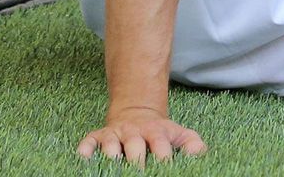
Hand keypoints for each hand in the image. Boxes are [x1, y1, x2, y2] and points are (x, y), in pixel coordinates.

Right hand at [77, 107, 205, 165]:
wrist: (137, 113)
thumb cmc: (160, 132)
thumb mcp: (179, 134)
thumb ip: (192, 143)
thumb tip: (199, 153)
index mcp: (156, 132)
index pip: (160, 145)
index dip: (163, 157)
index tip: (165, 167)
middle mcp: (134, 133)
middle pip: (134, 146)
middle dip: (136, 159)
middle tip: (139, 172)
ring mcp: (116, 134)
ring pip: (111, 144)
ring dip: (111, 154)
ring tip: (113, 165)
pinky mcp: (99, 136)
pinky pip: (89, 141)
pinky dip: (86, 148)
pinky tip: (84, 157)